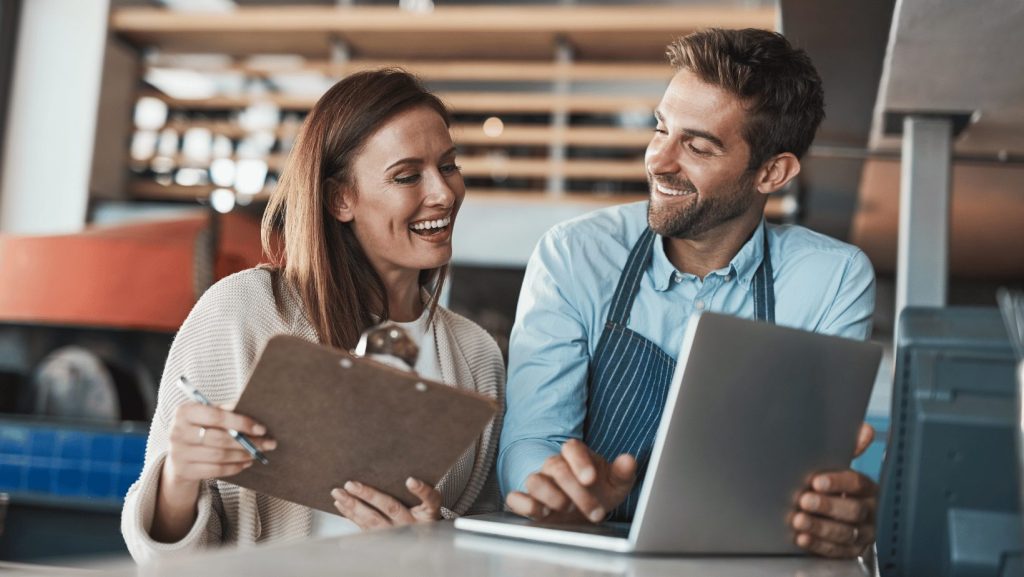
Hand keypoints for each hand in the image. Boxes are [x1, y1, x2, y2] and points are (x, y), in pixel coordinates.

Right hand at [163, 402, 275, 486]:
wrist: (178, 456)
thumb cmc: (199, 429)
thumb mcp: (207, 415)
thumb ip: (226, 411)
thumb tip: (254, 408)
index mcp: (185, 412)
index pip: (216, 416)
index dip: (241, 423)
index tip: (261, 429)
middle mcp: (177, 432)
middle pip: (219, 438)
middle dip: (247, 442)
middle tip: (268, 443)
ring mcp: (178, 453)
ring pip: (219, 456)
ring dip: (243, 455)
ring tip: (257, 453)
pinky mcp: (184, 471)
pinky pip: (215, 470)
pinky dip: (234, 467)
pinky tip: (245, 462)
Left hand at [331, 477, 441, 530]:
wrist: (423, 544)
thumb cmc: (425, 519)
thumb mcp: (430, 507)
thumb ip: (423, 492)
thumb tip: (405, 472)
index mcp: (428, 514)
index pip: (430, 500)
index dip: (421, 490)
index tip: (410, 480)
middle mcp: (412, 525)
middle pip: (392, 508)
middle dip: (369, 495)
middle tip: (352, 484)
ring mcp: (396, 535)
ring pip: (373, 520)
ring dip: (353, 506)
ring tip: (339, 493)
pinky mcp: (384, 541)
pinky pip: (365, 529)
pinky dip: (351, 516)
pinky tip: (341, 506)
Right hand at [505, 439, 636, 523]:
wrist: (587, 509)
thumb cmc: (601, 491)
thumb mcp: (617, 483)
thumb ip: (623, 471)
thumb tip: (629, 460)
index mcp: (576, 456)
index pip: (571, 448)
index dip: (580, 462)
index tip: (591, 478)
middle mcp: (555, 466)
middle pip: (555, 467)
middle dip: (575, 490)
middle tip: (594, 510)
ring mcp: (540, 482)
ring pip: (534, 480)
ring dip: (549, 496)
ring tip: (566, 509)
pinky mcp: (528, 501)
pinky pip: (515, 498)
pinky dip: (523, 504)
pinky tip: (540, 513)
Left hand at [792, 422, 877, 557]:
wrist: (839, 514)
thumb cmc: (838, 487)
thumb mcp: (841, 467)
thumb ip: (851, 450)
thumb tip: (865, 430)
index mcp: (869, 489)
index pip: (858, 484)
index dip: (838, 482)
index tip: (816, 481)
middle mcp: (870, 512)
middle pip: (854, 510)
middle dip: (827, 505)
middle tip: (805, 500)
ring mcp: (863, 534)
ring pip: (846, 533)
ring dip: (820, 526)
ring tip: (799, 520)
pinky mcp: (852, 551)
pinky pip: (838, 551)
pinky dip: (819, 545)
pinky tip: (803, 537)